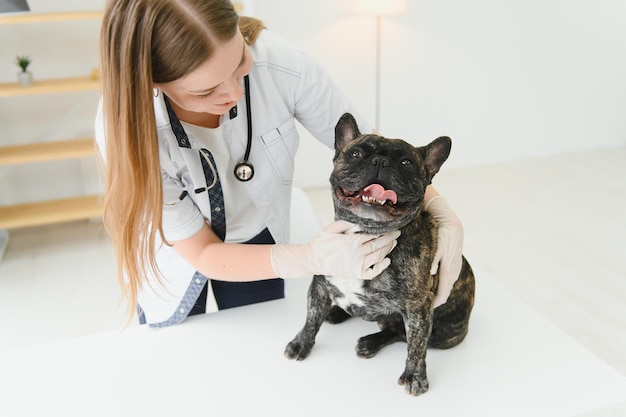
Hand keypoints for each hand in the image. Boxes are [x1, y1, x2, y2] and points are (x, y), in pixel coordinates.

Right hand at [271, 220, 399, 279]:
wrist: (312, 259)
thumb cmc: (321, 242)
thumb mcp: (332, 228)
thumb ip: (347, 223)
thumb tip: (361, 218)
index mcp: (351, 241)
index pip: (373, 235)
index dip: (384, 230)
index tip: (391, 226)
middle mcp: (356, 254)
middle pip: (379, 245)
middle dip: (390, 238)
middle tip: (397, 232)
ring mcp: (357, 265)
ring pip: (378, 257)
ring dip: (388, 249)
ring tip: (394, 242)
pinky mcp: (355, 273)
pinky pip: (372, 272)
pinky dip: (381, 267)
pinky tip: (386, 260)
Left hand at [426, 197, 463, 307]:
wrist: (449, 221)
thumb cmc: (440, 233)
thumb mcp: (435, 247)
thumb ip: (432, 262)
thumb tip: (429, 276)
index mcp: (448, 270)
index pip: (443, 293)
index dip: (434, 303)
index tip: (424, 308)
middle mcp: (454, 270)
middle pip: (445, 291)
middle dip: (435, 298)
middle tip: (421, 303)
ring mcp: (455, 266)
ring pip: (447, 284)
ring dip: (438, 290)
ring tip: (425, 294)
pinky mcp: (454, 261)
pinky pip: (448, 277)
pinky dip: (441, 282)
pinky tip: (432, 281)